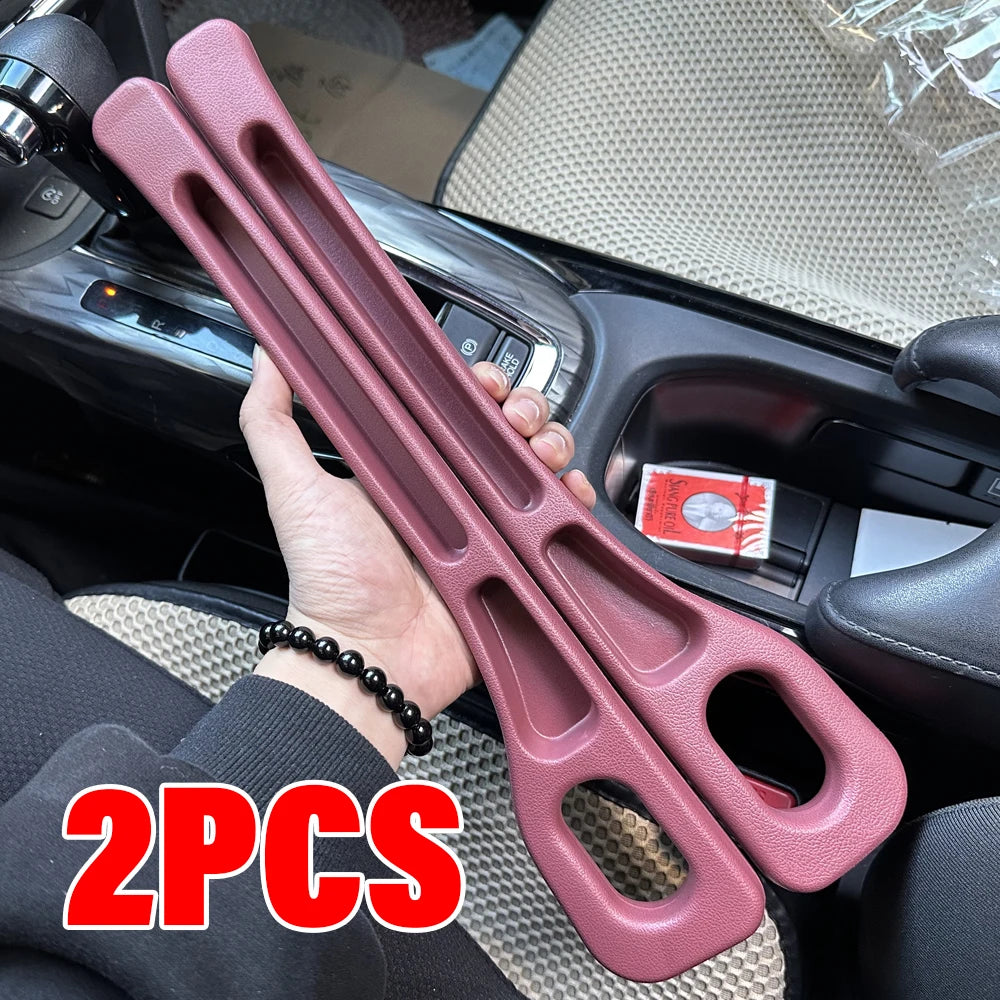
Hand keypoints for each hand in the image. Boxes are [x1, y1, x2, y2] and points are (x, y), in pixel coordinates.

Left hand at [241, 348, 595, 765]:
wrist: (369, 655)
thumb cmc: (330, 579)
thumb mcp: (292, 490)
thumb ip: (271, 420)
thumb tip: (266, 355)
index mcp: (409, 465)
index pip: (455, 407)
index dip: (475, 385)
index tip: (479, 380)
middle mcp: (454, 490)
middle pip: (505, 429)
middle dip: (523, 407)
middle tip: (513, 418)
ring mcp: (489, 525)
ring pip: (538, 464)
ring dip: (551, 442)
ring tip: (539, 451)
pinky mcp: (516, 559)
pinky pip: (557, 520)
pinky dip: (572, 498)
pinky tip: (566, 490)